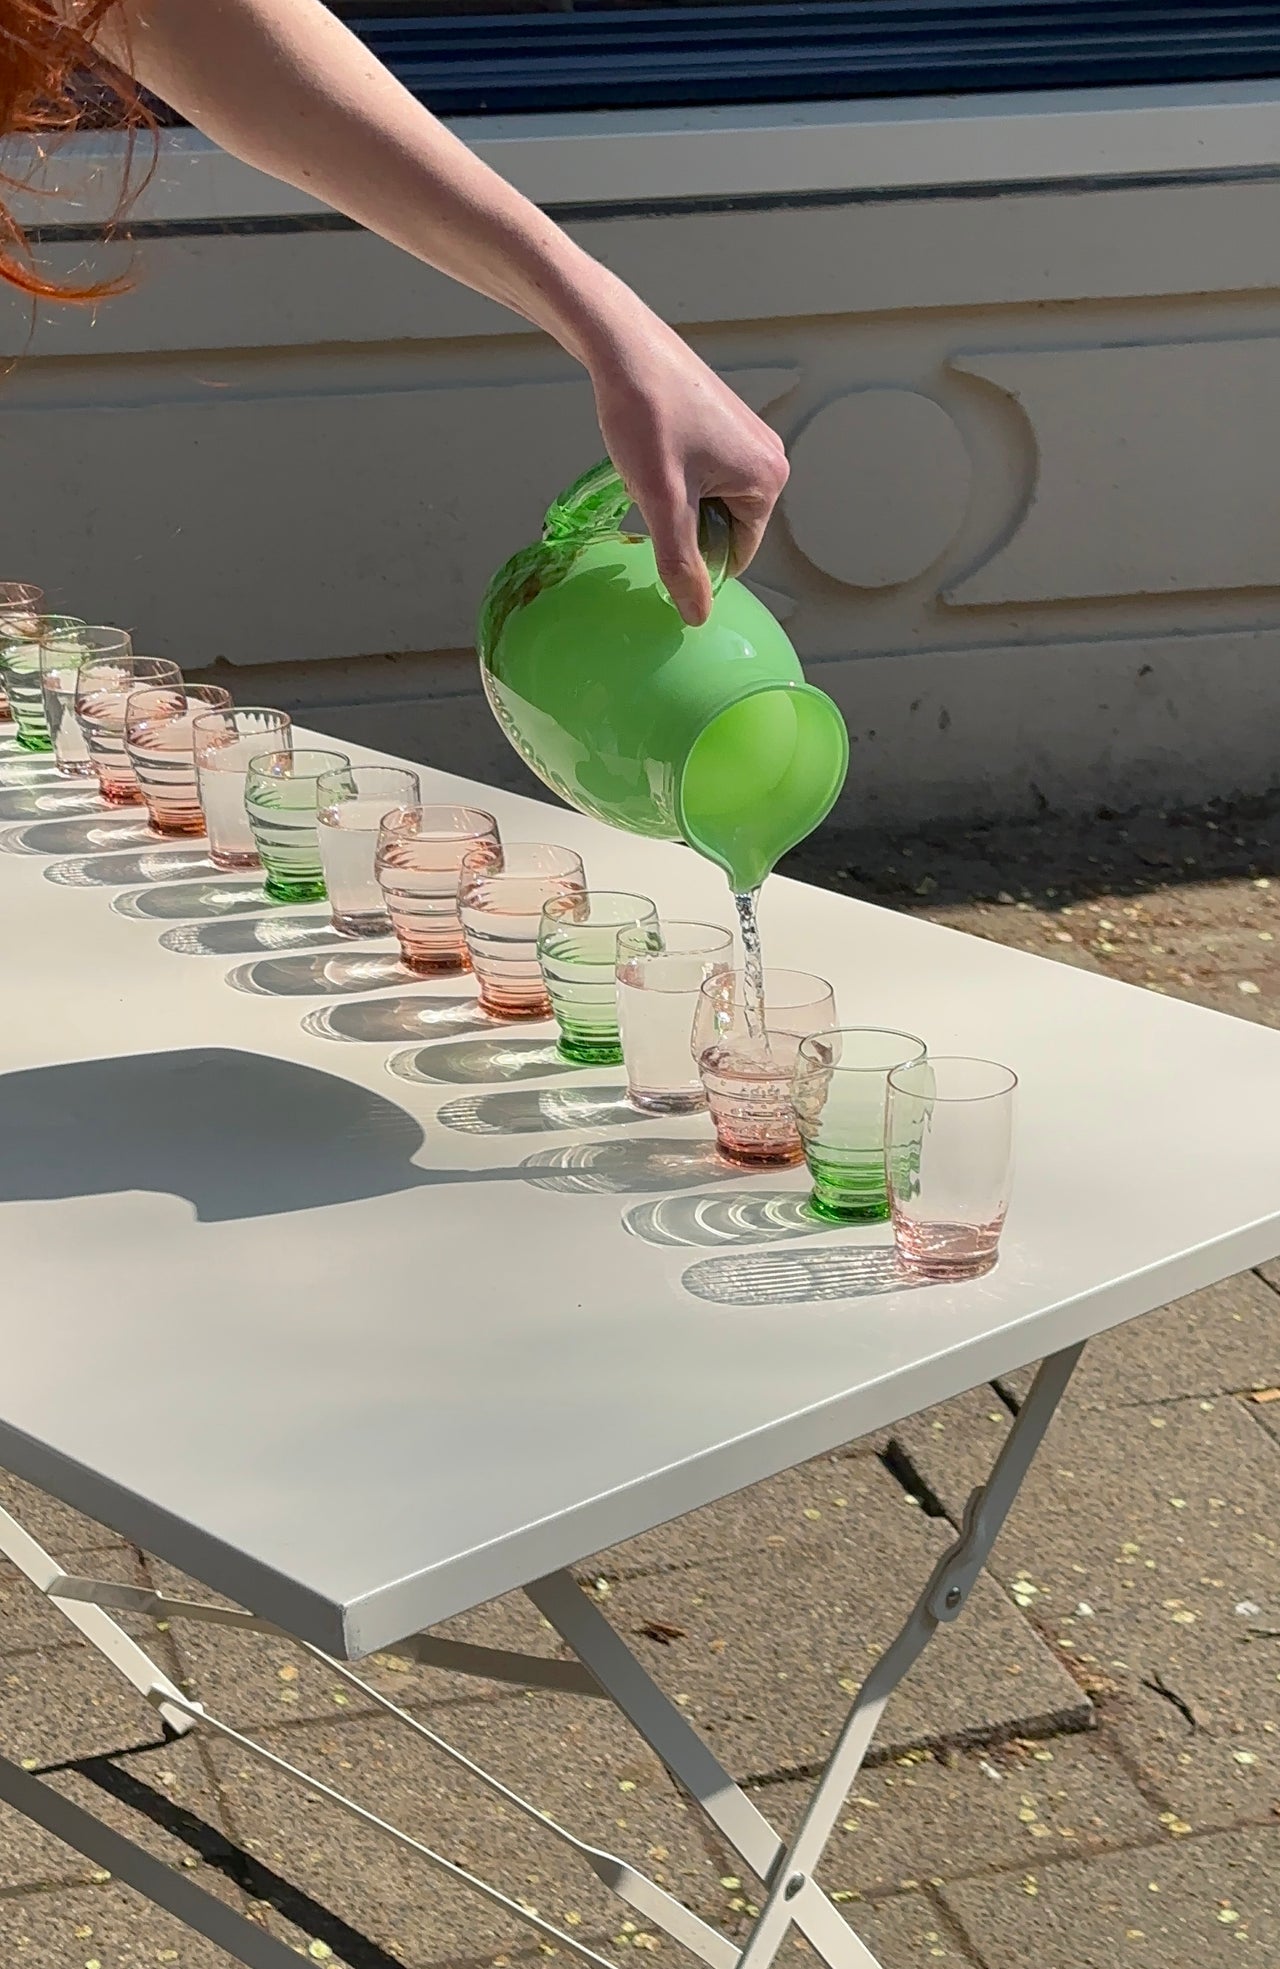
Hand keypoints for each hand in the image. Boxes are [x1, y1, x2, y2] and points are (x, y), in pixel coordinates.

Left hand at [588, 316, 788, 625]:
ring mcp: (746, 438)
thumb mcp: (661, 501)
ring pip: (707, 501)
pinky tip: (649, 454)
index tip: (660, 536)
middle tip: (651, 493)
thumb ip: (680, 563)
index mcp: (769, 480)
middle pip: (723, 528)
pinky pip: (701, 475)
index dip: (694, 558)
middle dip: (682, 523)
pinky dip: (672, 476)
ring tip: (648, 468)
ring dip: (673, 500)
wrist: (622, 345)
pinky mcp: (723, 424)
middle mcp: (768, 457)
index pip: (736, 554)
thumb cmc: (645, 414)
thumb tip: (696, 616)